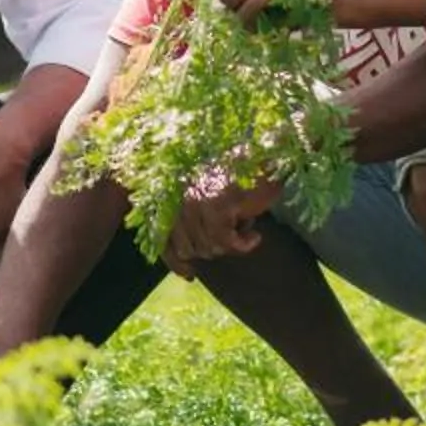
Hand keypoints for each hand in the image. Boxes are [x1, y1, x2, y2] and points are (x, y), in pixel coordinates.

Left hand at [162, 180, 282, 275]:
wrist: (263, 150)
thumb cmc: (237, 171)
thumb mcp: (207, 197)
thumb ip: (191, 225)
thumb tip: (188, 264)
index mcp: (169, 195)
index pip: (162, 238)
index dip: (175, 261)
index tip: (190, 274)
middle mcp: (176, 198)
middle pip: (189, 249)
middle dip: (214, 246)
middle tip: (234, 229)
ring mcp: (195, 203)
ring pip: (210, 248)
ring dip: (231, 242)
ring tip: (243, 222)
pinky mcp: (217, 207)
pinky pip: (227, 243)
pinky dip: (244, 244)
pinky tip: (254, 236)